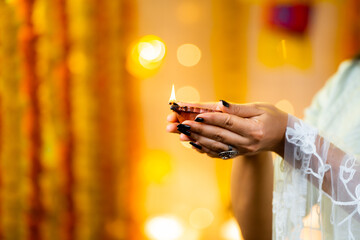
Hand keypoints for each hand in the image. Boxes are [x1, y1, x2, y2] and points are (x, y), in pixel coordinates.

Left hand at [167, 101, 287, 157]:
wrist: (283, 137)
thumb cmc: (272, 117)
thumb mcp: (259, 108)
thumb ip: (238, 108)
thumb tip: (219, 105)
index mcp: (253, 130)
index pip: (228, 123)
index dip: (212, 118)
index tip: (196, 114)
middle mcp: (247, 143)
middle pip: (219, 135)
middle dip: (198, 129)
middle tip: (182, 124)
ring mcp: (241, 151)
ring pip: (216, 146)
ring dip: (197, 140)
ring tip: (182, 134)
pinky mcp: (237, 154)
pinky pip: (218, 153)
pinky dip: (204, 149)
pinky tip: (192, 143)